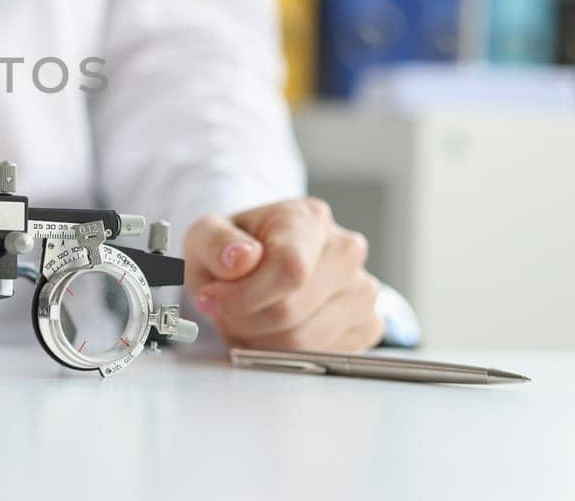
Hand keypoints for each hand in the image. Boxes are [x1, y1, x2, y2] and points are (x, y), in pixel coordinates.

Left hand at [183, 198, 381, 351]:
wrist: (258, 265)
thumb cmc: (233, 251)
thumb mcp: (206, 235)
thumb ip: (215, 241)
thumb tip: (241, 258)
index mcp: (308, 218)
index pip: (289, 268)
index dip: (244, 295)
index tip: (212, 298)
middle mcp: (346, 250)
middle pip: (293, 309)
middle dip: (246, 320)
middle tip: (224, 311)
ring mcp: (362, 289)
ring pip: (306, 340)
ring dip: (261, 341)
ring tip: (245, 320)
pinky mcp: (368, 323)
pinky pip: (323, 357)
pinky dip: (287, 355)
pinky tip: (270, 332)